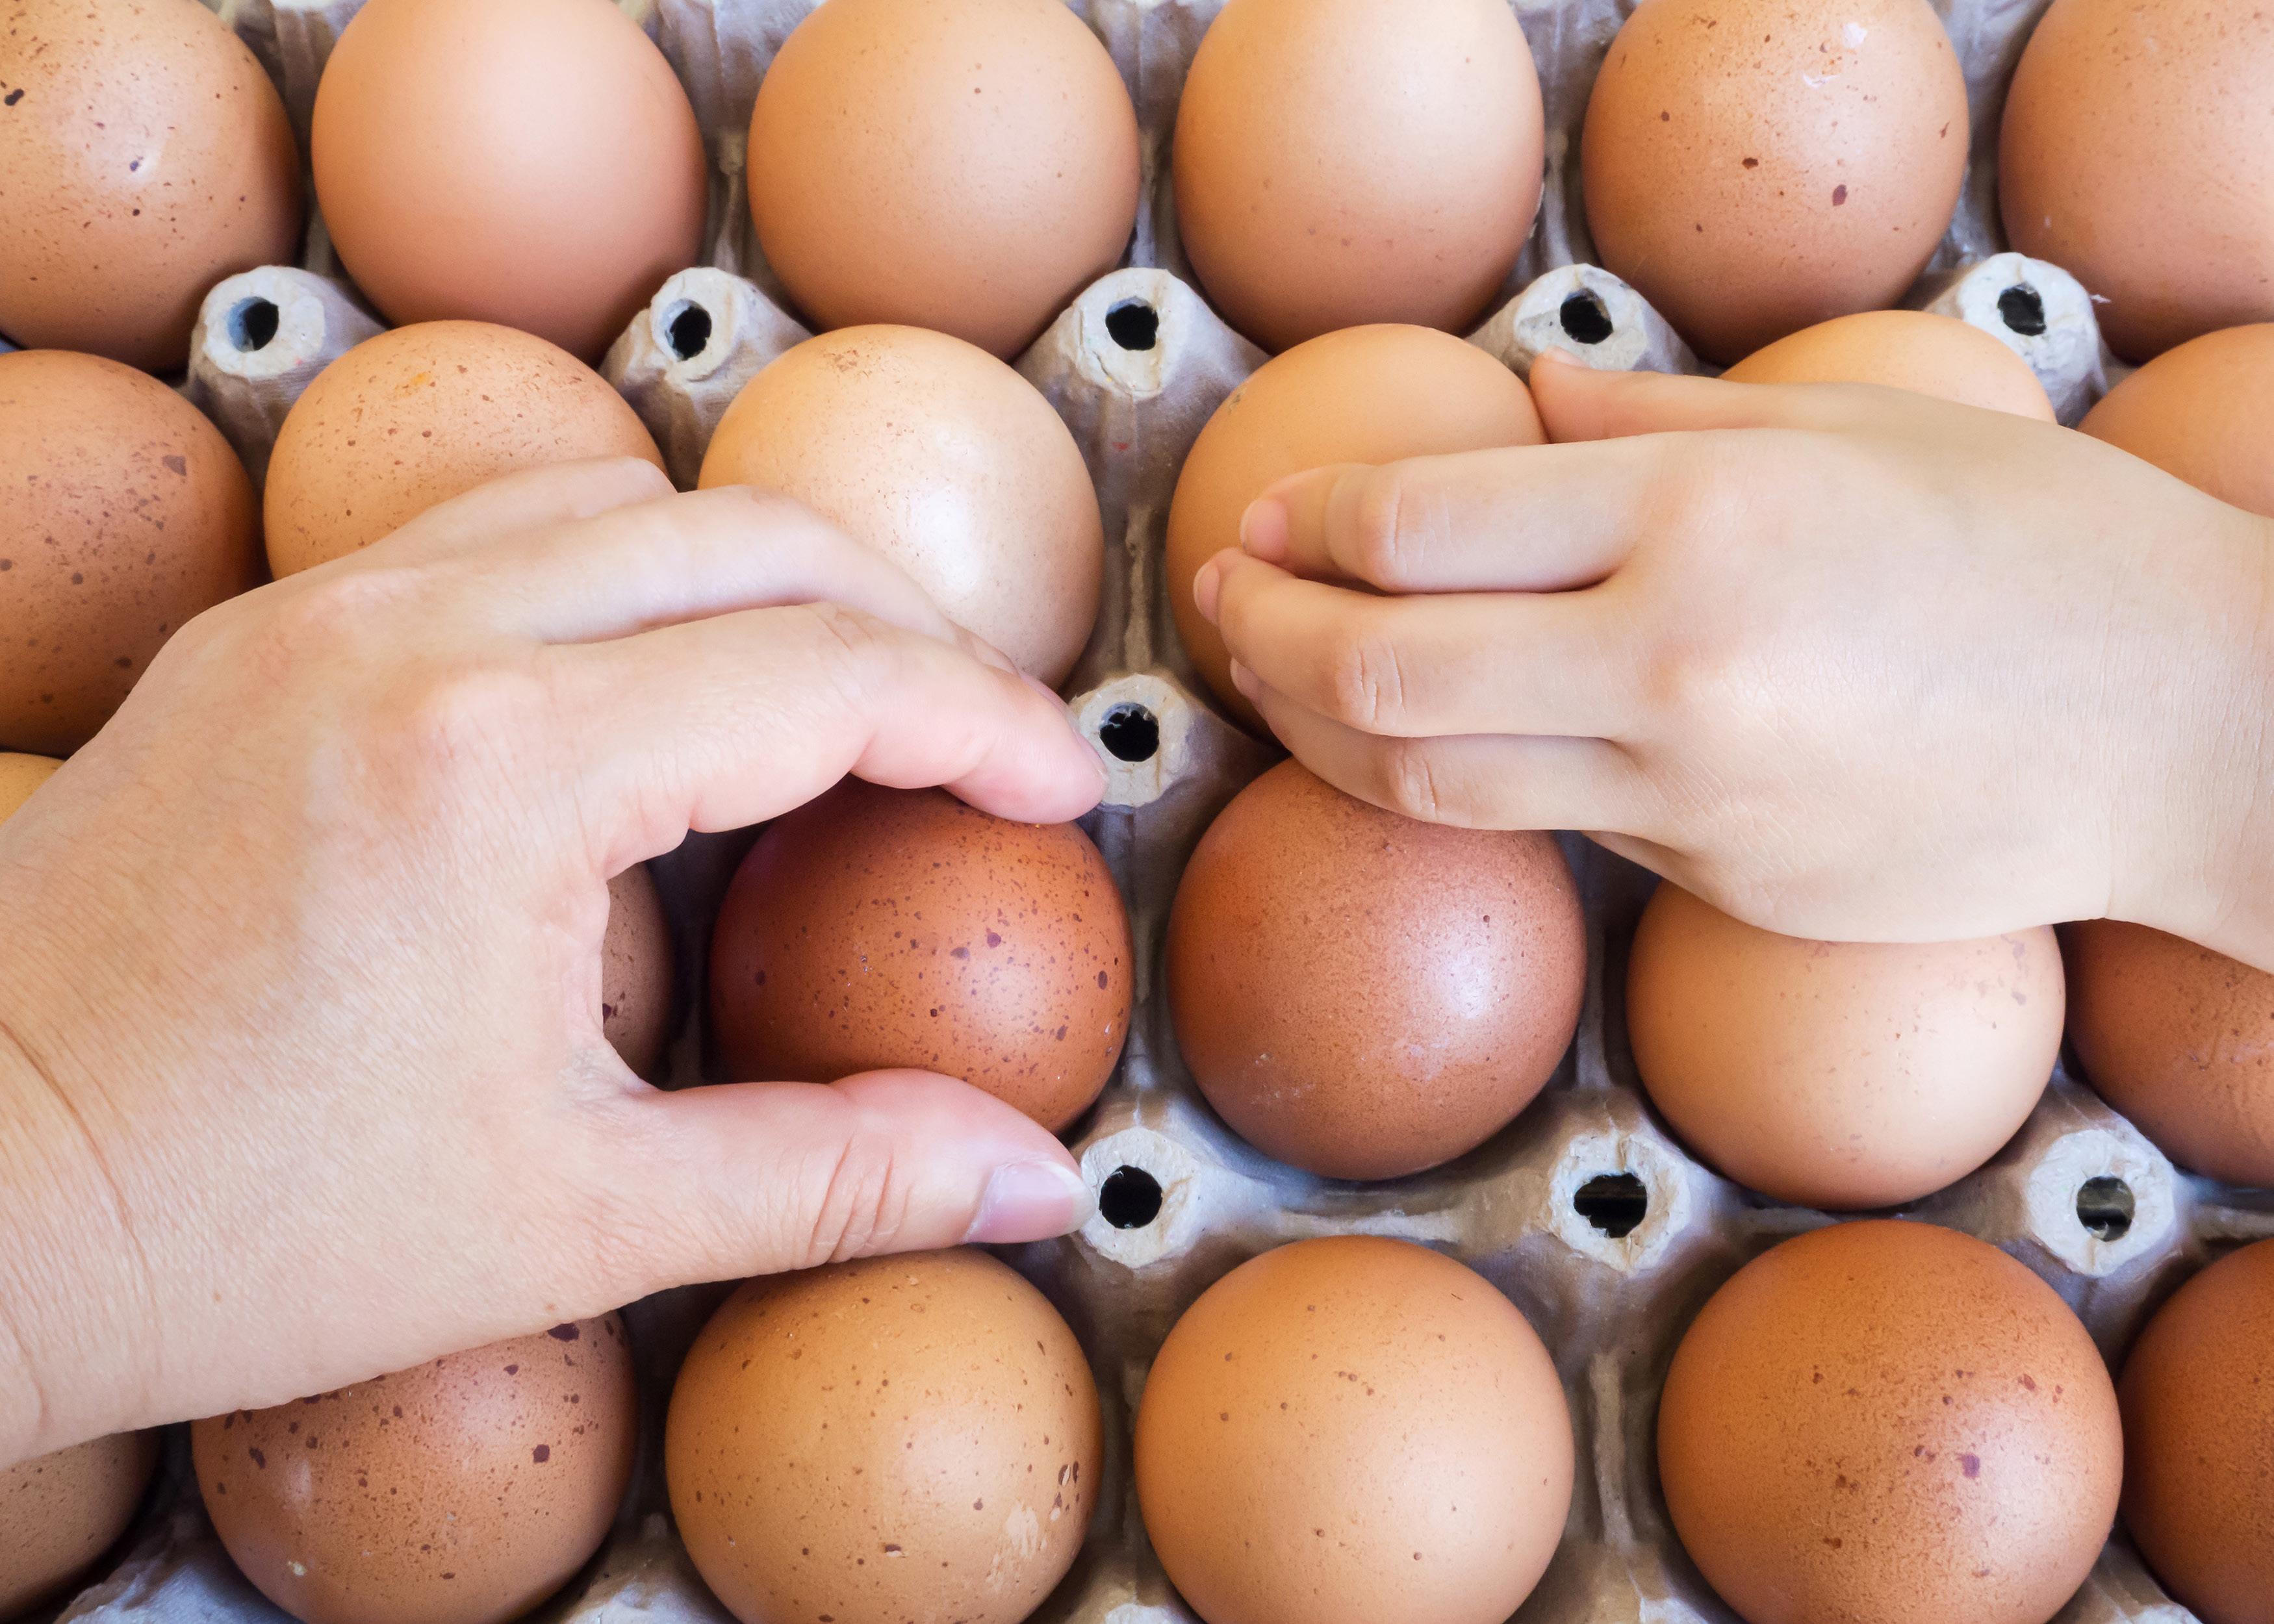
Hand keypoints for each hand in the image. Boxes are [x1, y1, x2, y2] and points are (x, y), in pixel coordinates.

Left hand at [0, 460, 1105, 1468]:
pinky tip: (645, 695)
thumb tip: (1035, 1179)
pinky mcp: (257, 635)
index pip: (831, 671)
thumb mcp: (582, 1222)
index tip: (1067, 787)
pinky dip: (617, 577)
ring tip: (832, 701)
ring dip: (759, 577)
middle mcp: (408, 635)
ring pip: (617, 498)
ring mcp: (317, 613)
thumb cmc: (236, 1229)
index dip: (991, 722)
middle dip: (906, 624)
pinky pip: (488, 533)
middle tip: (980, 741)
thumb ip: (838, 1175)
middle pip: (750, 535)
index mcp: (505, 766)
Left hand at [1194, 354, 2273, 965]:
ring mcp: (1692, 799)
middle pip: (1375, 676)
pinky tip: (1441, 733)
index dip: (1307, 527)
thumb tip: (1511, 407)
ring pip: (1425, 783)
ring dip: (1318, 734)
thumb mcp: (1854, 428)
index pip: (1414, 529)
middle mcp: (1674, 666)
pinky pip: (1552, 829)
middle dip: (1262, 640)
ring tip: (1278, 680)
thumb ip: (1652, 422)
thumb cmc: (2047, 546)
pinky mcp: (1717, 883)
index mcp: (1701, 519)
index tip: (1268, 519)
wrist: (2200, 729)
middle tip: (1223, 600)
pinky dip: (1466, 779)